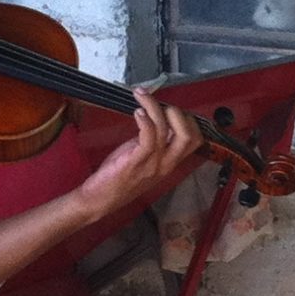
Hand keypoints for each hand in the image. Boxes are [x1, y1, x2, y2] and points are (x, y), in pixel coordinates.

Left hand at [69, 94, 202, 223]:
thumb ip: (153, 144)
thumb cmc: (118, 179)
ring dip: (153, 106)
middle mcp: (165, 164)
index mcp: (169, 163)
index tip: (172, 109)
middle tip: (162, 103)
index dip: (188, 121)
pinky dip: (145, 120)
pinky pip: (148, 137)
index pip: (195, 140)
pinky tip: (137, 112)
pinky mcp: (135, 162)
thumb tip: (157, 120)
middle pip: (189, 136)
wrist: (99, 200)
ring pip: (165, 129)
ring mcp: (151, 164)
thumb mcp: (144, 161)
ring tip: (141, 95)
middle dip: (178, 113)